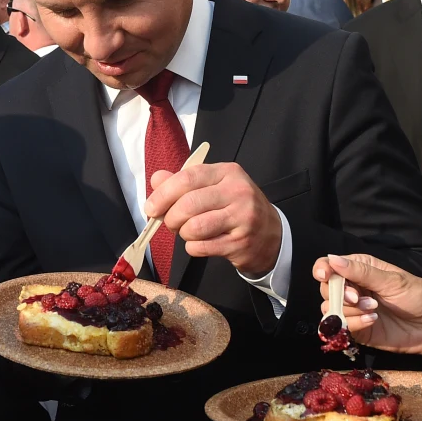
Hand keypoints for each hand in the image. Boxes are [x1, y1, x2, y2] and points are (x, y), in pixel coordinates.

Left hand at [146, 162, 281, 275]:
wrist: (270, 235)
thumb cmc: (234, 208)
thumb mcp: (213, 187)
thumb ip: (183, 182)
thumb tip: (157, 179)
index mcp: (227, 172)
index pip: (187, 178)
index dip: (163, 194)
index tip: (151, 207)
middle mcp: (238, 192)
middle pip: (188, 205)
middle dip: (170, 218)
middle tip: (171, 223)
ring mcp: (242, 218)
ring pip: (193, 228)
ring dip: (183, 234)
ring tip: (189, 232)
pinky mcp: (240, 243)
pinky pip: (200, 247)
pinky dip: (193, 247)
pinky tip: (201, 243)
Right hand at [313, 253, 421, 356]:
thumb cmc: (419, 296)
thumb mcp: (393, 281)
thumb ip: (361, 272)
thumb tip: (332, 260)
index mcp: (359, 268)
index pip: (329, 265)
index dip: (322, 269)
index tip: (325, 275)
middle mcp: (353, 288)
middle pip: (325, 289)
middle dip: (339, 294)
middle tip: (359, 298)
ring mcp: (353, 310)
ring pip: (329, 310)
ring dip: (349, 310)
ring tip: (373, 310)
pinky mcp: (357, 330)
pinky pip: (340, 328)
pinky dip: (353, 324)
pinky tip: (372, 321)